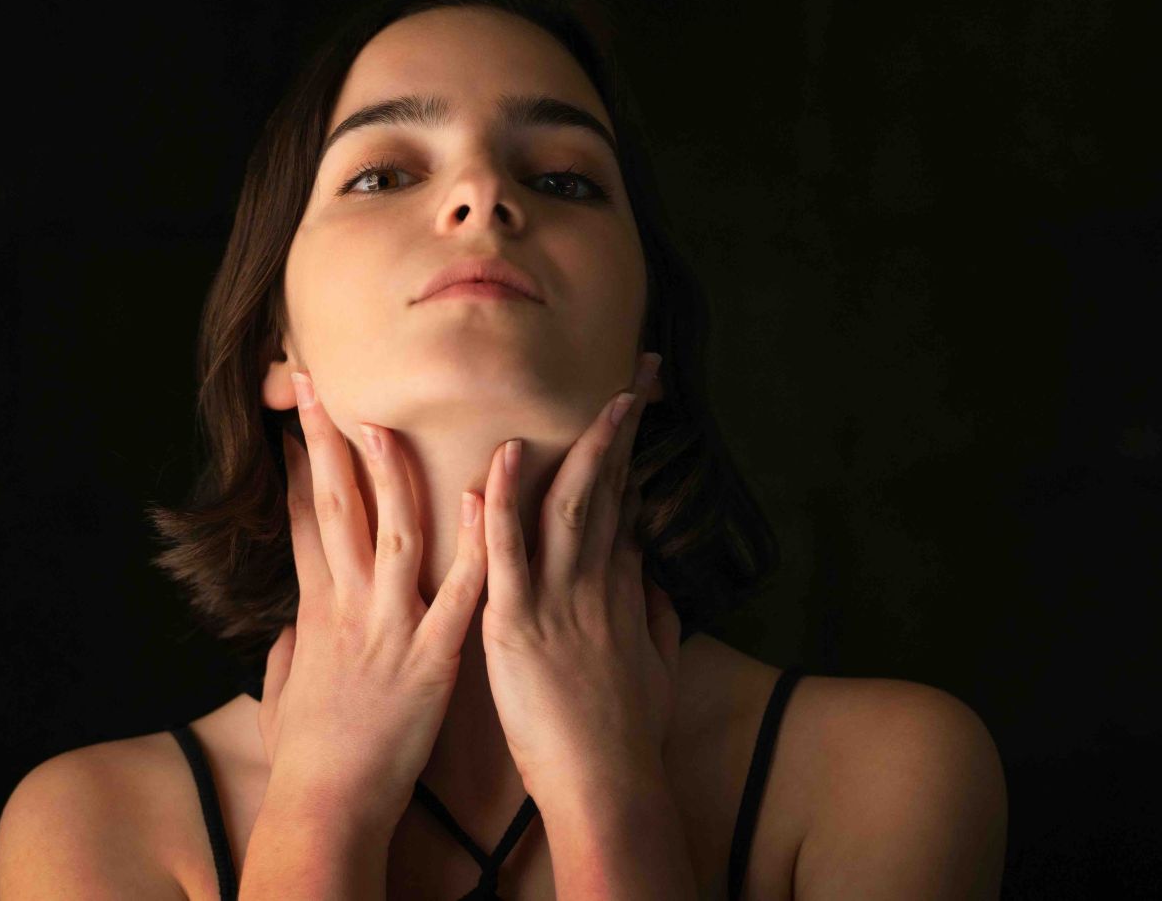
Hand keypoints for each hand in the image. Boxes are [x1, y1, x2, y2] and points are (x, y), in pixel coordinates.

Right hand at [255, 371, 488, 838]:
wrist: (326, 806)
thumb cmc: (308, 755)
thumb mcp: (285, 690)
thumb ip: (294, 647)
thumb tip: (294, 627)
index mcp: (317, 611)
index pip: (303, 520)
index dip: (297, 466)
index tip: (297, 421)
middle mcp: (349, 606)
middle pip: (335, 506)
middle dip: (326, 441)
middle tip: (321, 385)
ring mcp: (388, 627)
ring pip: (392, 531)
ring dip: (392, 472)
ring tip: (390, 419)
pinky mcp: (430, 658)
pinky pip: (459, 592)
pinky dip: (475, 544)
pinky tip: (487, 501)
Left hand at [478, 352, 679, 804]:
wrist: (608, 789)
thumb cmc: (626, 738)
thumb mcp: (654, 667)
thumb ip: (655, 618)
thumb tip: (658, 582)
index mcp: (619, 591)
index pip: (624, 505)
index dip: (629, 454)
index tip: (633, 407)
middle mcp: (595, 584)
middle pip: (608, 489)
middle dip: (621, 427)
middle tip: (634, 372)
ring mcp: (559, 601)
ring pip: (570, 505)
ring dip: (580, 445)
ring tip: (591, 394)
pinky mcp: (519, 626)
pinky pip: (510, 553)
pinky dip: (503, 503)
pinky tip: (503, 459)